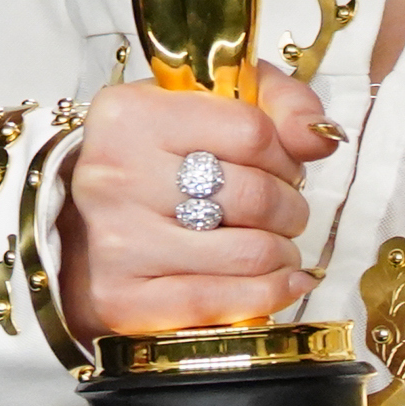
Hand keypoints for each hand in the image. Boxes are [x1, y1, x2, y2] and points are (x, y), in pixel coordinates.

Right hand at [54, 63, 337, 338]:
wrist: (82, 228)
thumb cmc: (155, 161)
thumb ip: (277, 103)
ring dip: (282, 253)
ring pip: (248, 253)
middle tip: (284, 211)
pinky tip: (282, 282)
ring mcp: (116, 242)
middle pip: (254, 195)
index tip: (283, 165)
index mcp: (130, 113)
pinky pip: (219, 302)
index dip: (286, 154)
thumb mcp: (206, 106)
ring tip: (276, 245)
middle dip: (291, 207)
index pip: (252, 131)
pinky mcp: (122, 300)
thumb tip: (322, 137)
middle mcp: (115, 175)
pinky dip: (268, 295)